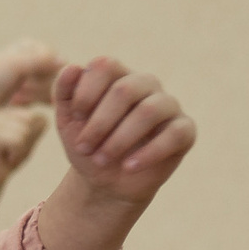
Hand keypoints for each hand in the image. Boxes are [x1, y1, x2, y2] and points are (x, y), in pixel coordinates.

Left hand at [0, 36, 58, 111]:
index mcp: (30, 46)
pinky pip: (43, 98)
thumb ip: (42, 61)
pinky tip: (18, 104)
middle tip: (18, 93)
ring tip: (15, 99)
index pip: (53, 60)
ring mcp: (30, 76)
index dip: (43, 73)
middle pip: (52, 74)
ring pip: (48, 87)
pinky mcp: (27, 92)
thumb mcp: (17, 65)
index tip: (24, 81)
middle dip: (38, 86)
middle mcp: (32, 58)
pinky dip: (34, 102)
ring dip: (35, 95)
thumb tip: (64, 61)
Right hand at [0, 104, 48, 187]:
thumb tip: (45, 116)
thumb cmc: (8, 160)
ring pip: (25, 131)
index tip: (19, 145)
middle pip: (32, 121)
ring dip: (21, 149)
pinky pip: (18, 141)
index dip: (34, 136)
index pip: (39, 117)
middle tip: (13, 151)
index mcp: (8, 111)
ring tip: (8, 155)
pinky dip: (16, 153)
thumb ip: (37, 128)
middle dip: (28, 140)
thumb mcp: (28, 141)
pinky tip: (6, 158)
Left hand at [53, 58, 193, 206]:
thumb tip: (72, 68)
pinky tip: (128, 167)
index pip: (105, 66)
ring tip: (101, 159)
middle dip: (99, 123)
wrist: (104, 183)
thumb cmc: (88, 146)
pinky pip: (174, 134)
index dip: (86, 92)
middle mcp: (146, 85)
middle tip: (83, 148)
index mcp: (118, 77)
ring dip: (119, 139)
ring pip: (149, 111)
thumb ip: (64, 93)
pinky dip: (148, 153)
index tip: (75, 117)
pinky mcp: (184, 131)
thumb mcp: (68, 123)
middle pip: (125, 90)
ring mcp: (168, 106)